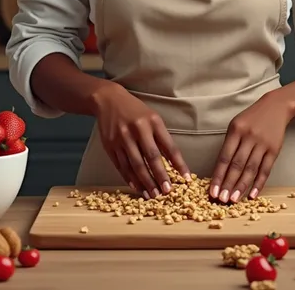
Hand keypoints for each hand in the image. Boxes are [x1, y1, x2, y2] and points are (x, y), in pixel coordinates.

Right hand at [91, 81, 190, 197]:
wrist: (108, 100)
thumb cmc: (135, 111)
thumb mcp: (153, 118)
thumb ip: (162, 138)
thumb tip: (173, 162)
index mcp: (152, 122)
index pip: (169, 146)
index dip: (178, 163)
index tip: (186, 178)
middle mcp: (137, 130)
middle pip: (151, 157)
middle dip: (160, 176)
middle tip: (167, 192)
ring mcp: (122, 138)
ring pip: (135, 165)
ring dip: (144, 182)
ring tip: (152, 195)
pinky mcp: (110, 145)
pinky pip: (121, 166)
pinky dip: (129, 178)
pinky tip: (137, 187)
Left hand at [210, 92, 291, 202]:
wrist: (276, 107)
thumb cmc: (251, 118)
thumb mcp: (236, 124)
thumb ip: (229, 144)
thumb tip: (220, 170)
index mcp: (235, 130)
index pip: (224, 157)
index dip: (218, 175)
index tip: (212, 190)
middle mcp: (249, 137)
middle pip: (237, 164)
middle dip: (228, 184)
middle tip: (221, 200)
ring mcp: (262, 144)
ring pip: (251, 169)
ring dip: (242, 186)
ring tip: (234, 200)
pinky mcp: (274, 150)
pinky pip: (266, 169)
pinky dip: (259, 183)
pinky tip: (253, 195)